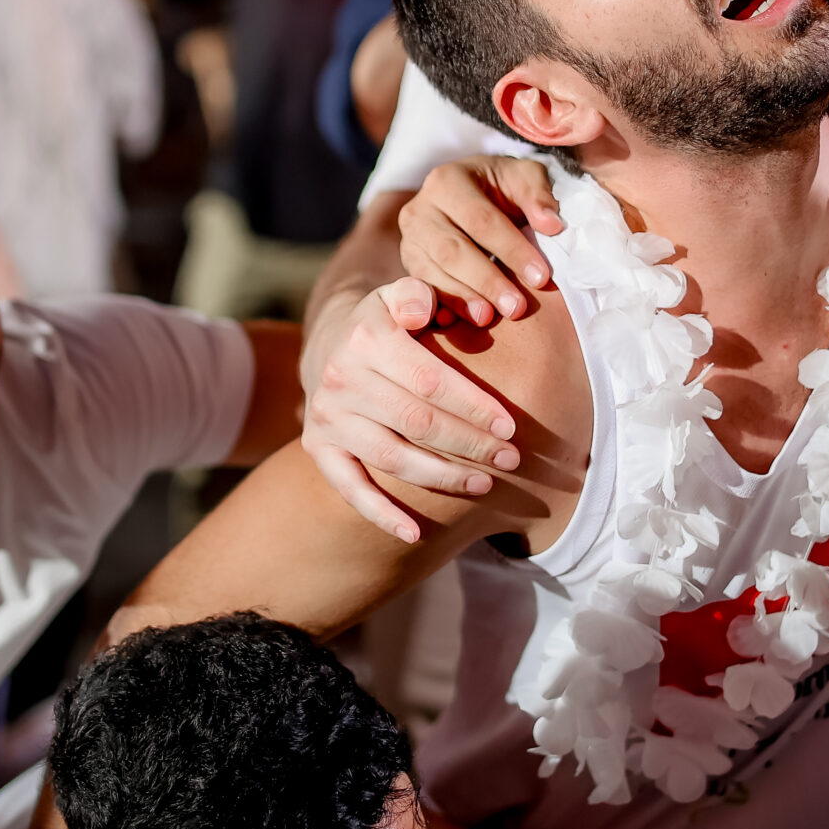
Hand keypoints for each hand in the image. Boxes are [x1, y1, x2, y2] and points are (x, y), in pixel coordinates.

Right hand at [304, 277, 520, 540]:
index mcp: (366, 339)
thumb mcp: (401, 295)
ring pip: (392, 458)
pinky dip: (380, 515)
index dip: (474, 407)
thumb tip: (424, 310)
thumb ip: (418, 294)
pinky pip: (349, 488)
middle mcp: (340, 379)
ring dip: (442, 477)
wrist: (332, 346)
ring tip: (484, 485)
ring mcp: (326, 417)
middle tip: (511, 459)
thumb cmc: (390, 324)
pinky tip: (414, 534)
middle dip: (470, 445)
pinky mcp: (318, 449)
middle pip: (416, 423)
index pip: (430, 381)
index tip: (510, 427)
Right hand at [396, 156, 562, 325]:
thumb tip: (551, 225)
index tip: (541, 276)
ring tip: (489, 318)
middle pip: (452, 251)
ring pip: (433, 273)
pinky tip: (459, 323)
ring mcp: (409, 240)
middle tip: (516, 308)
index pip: (481, 220)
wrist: (473, 194)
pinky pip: (422, 289)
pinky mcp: (409, 265)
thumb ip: (538, 196)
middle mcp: (419, 209)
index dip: (511, 250)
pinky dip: (441, 307)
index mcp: (447, 180)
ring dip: (463, 299)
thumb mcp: (524, 177)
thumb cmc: (502, 187)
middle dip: (486, 281)